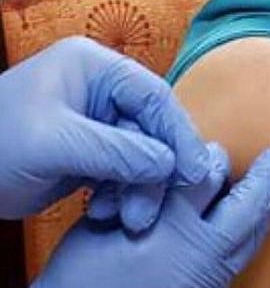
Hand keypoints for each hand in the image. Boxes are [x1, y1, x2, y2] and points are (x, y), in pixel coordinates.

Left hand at [0, 37, 209, 224]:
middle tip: (147, 212)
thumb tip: (169, 165)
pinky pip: (125, 173)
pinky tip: (107, 214)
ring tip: (127, 220)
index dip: (179, 135)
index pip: (154, 96)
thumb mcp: (55, 144)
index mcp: (93, 66)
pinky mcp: (91, 153)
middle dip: (155, 173)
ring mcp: (96, 121)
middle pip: (153, 129)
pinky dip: (122, 196)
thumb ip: (116, 151)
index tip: (195, 173)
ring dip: (139, 191)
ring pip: (143, 156)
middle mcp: (100, 89)